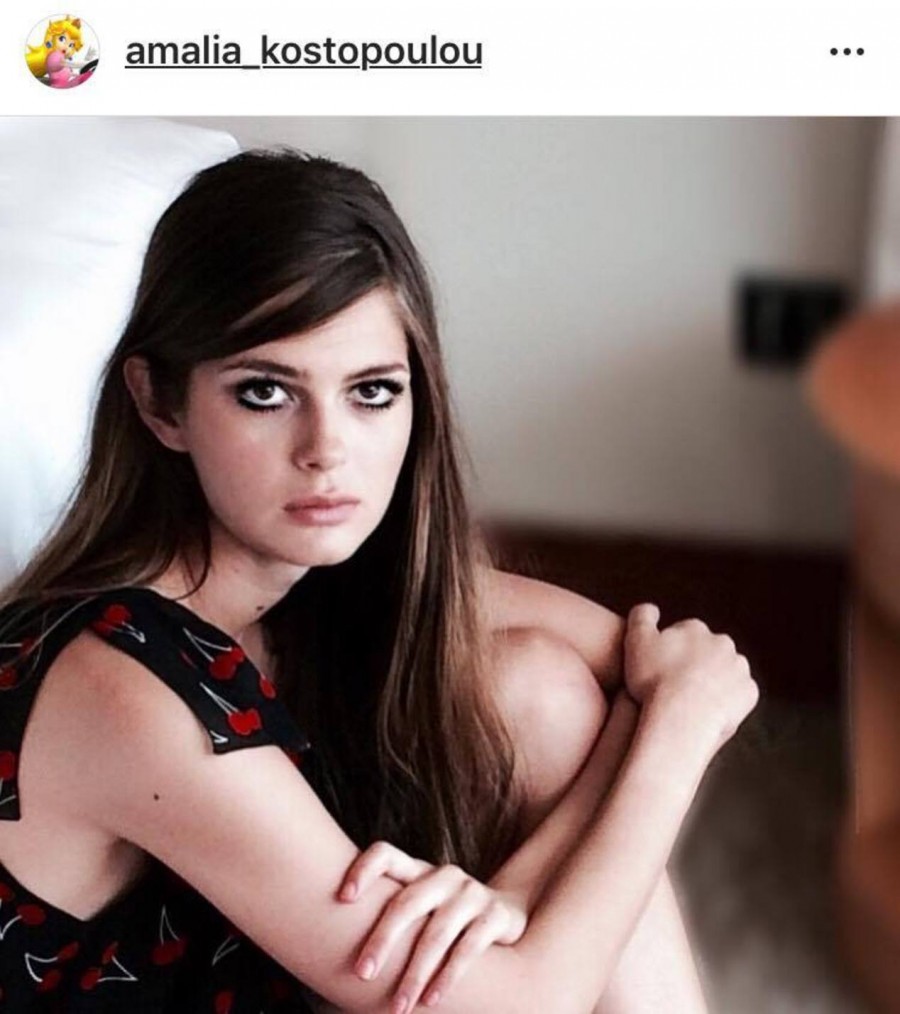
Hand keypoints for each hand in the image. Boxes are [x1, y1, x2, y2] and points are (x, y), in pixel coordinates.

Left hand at [339, 840, 526, 1011]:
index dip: (364, 869)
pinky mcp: (495, 916)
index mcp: (418, 870)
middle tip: (361, 974)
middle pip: (407, 902)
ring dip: (415, 973)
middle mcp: (443, 876)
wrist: (506, 916)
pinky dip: (448, 977)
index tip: (342, 898)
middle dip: (383, 940)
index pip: (386, 854)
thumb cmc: (443, 917)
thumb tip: (324, 946)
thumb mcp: (420, 906)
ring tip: (398, 1005)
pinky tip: (431, 1000)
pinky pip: (469, 948)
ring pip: (438, 932)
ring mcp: (471, 893)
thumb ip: (387, 913)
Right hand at [623, 603, 758, 752]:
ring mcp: (739, 668)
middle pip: (706, 651)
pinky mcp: (749, 692)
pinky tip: (709, 711)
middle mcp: (722, 642)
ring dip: (713, 681)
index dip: (670, 652)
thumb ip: (641, 616)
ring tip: (693, 701)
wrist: (682, 719)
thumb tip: (651, 608)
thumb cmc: (655, 681)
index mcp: (695, 628)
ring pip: (724, 671)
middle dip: (695, 664)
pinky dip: (727, 701)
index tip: (661, 669)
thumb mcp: (635, 641)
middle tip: (676, 686)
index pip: (683, 634)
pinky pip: (738, 694)